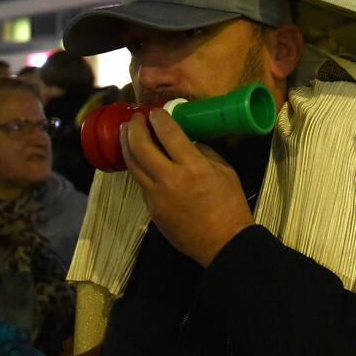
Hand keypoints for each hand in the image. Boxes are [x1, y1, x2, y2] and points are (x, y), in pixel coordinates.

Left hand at [121, 111, 254, 266]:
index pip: (168, 133)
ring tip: (125, 133)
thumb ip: (203, 152)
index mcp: (193, 167)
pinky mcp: (152, 210)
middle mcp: (170, 179)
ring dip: (127, 145)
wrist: (223, 243)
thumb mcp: (224, 171)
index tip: (155, 111)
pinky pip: (141, 183)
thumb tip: (186, 141)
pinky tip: (140, 159)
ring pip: (133, 165)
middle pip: (141, 147)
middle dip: (134, 128)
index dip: (159, 118)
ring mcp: (157, 196)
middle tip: (134, 119)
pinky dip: (138, 167)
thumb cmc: (230, 205)